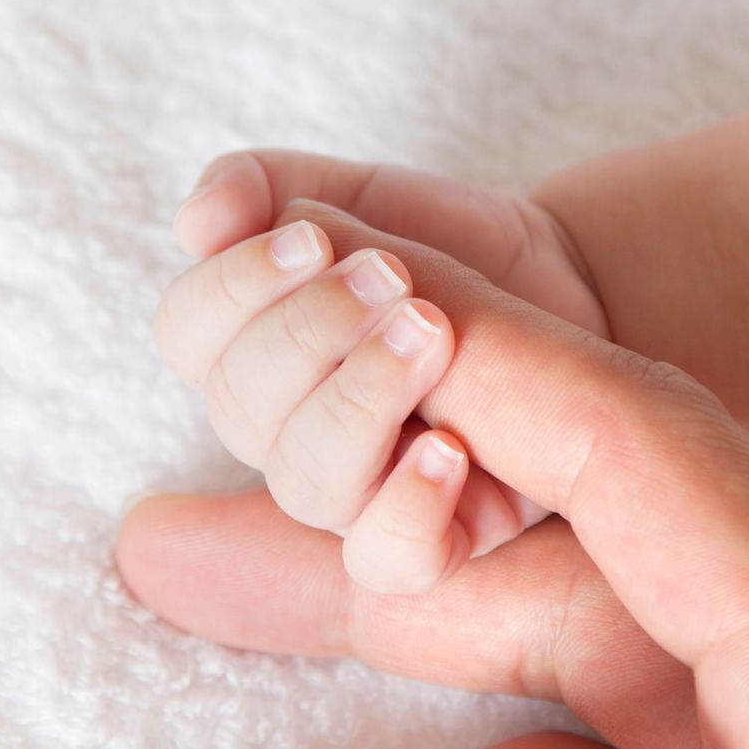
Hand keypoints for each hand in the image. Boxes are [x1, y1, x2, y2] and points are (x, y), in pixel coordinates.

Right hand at [157, 150, 606, 592]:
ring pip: (306, 485)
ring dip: (360, 400)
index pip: (185, 334)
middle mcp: (286, 433)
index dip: (232, 287)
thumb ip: (266, 187)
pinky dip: (409, 509)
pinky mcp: (435, 534)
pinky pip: (390, 561)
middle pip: (240, 408)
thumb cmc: (444, 248)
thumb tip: (194, 223)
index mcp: (247, 351)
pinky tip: (449, 447)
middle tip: (391, 275)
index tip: (310, 236)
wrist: (562, 288)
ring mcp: (355, 493)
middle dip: (310, 331)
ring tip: (432, 331)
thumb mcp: (359, 195)